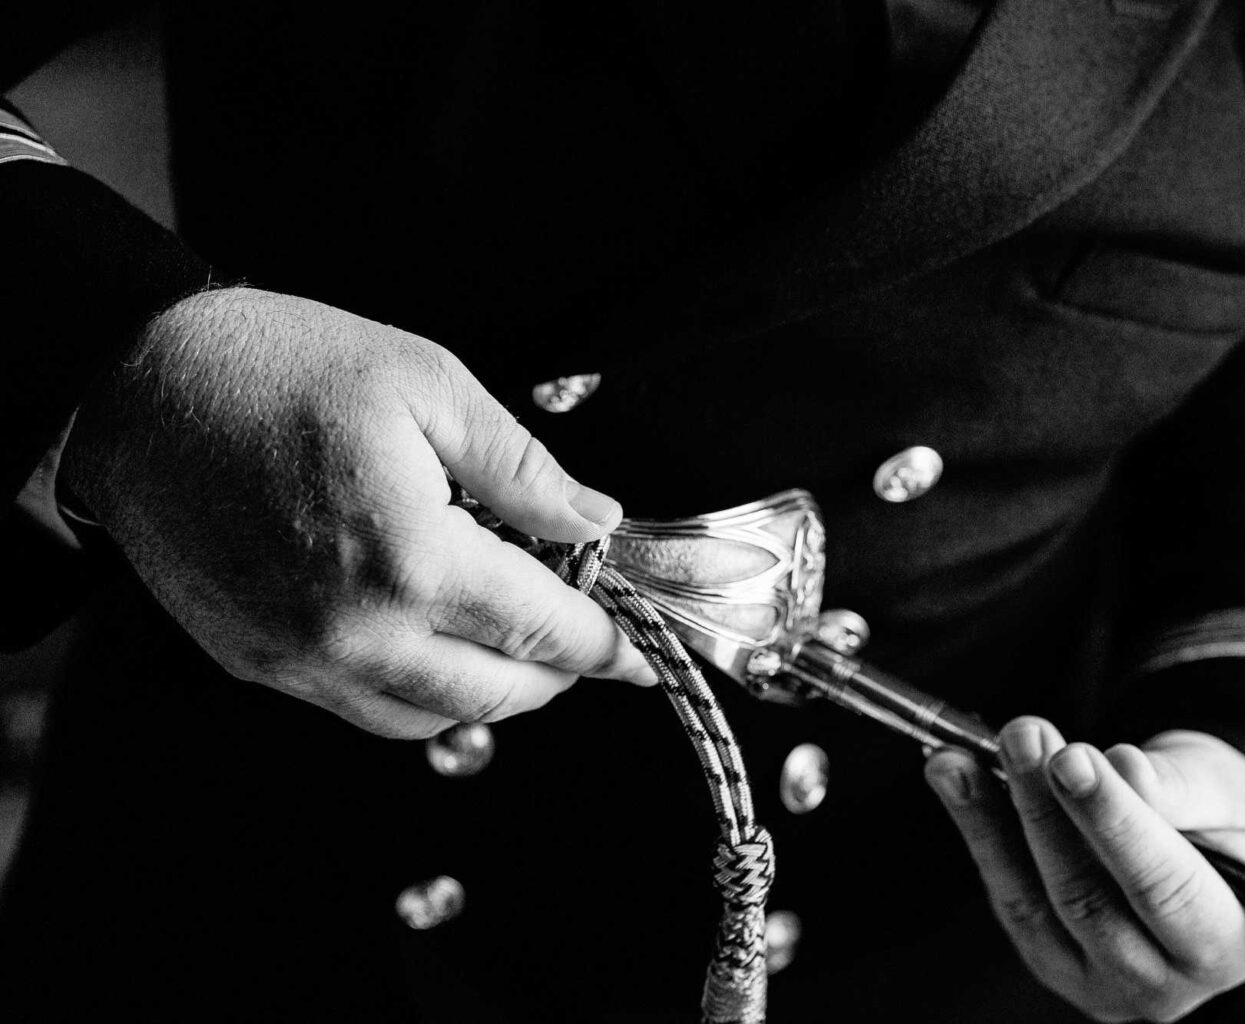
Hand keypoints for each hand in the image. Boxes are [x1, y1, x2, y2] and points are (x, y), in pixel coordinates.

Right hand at [61, 287, 653, 736]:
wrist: (135, 389)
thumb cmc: (274, 371)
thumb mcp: (426, 385)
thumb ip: (524, 469)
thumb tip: (594, 522)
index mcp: (410, 556)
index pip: (542, 630)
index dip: (606, 646)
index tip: (638, 654)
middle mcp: (355, 630)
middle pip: (497, 695)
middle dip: (556, 674)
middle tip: (582, 636)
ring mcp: (300, 657)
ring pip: (431, 719)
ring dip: (490, 691)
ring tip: (511, 635)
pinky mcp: (259, 663)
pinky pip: (364, 709)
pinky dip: (420, 693)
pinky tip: (435, 639)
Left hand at [925, 719, 1244, 1021]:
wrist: (1203, 842)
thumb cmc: (1225, 818)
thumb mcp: (1227, 793)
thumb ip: (1181, 789)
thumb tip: (1124, 770)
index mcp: (1223, 948)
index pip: (1165, 891)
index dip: (1114, 823)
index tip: (1071, 760)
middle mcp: (1158, 983)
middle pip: (1086, 902)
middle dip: (1044, 811)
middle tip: (1021, 736)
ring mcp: (1093, 978)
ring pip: (1029, 902)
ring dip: (989, 819)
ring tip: (960, 756)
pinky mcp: (1045, 953)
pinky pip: (1004, 892)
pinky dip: (975, 827)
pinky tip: (952, 771)